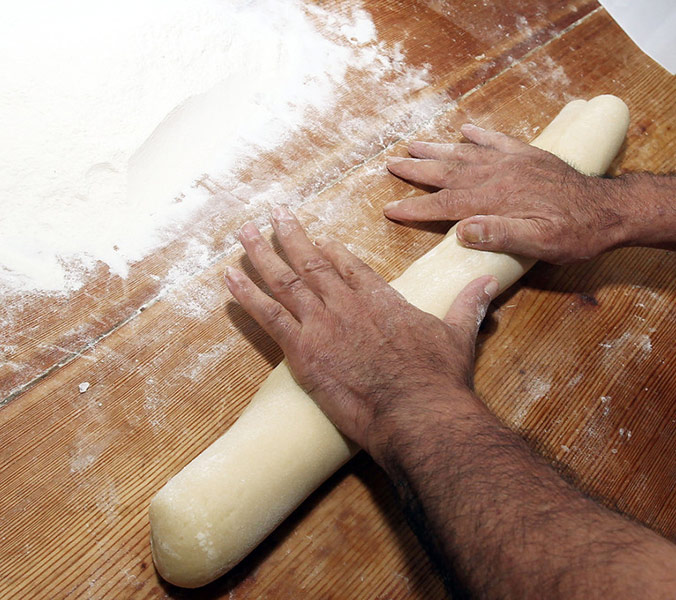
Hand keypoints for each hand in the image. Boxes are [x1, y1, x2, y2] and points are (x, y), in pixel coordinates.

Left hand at [225, 206, 496, 462]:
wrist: (418, 412)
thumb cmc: (439, 380)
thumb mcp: (459, 335)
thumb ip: (469, 304)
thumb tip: (489, 281)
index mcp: (381, 299)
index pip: (350, 266)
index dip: (330, 252)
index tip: (317, 240)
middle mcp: (346, 304)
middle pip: (311, 263)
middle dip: (290, 236)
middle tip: (273, 215)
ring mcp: (322, 325)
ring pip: (285, 281)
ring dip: (261, 254)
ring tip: (244, 233)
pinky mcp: (303, 350)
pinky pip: (268, 316)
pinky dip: (247, 295)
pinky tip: (229, 277)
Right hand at [384, 124, 627, 263]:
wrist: (611, 209)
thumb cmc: (576, 233)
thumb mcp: (541, 243)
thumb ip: (501, 235)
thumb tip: (462, 231)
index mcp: (496, 200)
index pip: (445, 205)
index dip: (415, 209)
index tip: (389, 210)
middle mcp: (498, 176)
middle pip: (447, 172)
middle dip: (416, 169)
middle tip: (390, 163)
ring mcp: (512, 162)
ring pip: (465, 154)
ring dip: (437, 150)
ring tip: (413, 145)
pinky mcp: (528, 156)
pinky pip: (497, 140)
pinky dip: (478, 134)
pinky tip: (463, 130)